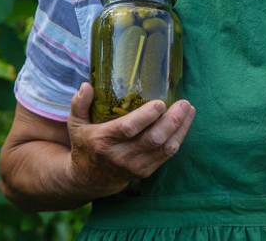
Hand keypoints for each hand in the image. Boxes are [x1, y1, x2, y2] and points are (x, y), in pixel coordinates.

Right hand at [67, 82, 195, 196]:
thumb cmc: (85, 144)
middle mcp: (121, 156)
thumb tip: (86, 85)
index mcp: (104, 141)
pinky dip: (179, 137)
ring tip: (189, 109)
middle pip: (152, 139)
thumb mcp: (76, 124)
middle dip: (171, 121)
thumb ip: (79, 104)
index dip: (146, 117)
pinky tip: (185, 121)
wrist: (90, 179)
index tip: (160, 103)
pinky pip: (167, 155)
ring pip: (165, 148)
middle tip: (184, 103)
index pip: (128, 129)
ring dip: (180, 128)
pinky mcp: (146, 171)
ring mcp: (136, 165)